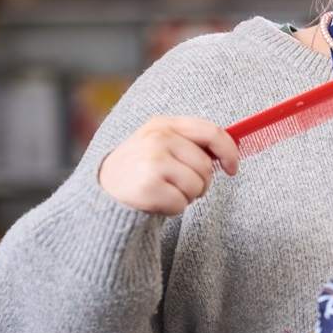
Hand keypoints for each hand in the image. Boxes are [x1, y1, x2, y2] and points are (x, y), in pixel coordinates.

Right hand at [98, 117, 239, 215]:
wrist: (100, 193)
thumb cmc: (139, 170)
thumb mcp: (160, 145)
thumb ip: (190, 143)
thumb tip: (229, 151)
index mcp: (164, 124)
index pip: (212, 132)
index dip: (229, 151)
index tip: (232, 168)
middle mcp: (158, 138)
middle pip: (206, 166)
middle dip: (201, 183)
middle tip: (180, 186)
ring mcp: (152, 160)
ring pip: (197, 186)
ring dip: (186, 197)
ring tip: (164, 191)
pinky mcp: (147, 185)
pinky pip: (181, 203)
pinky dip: (173, 208)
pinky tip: (155, 201)